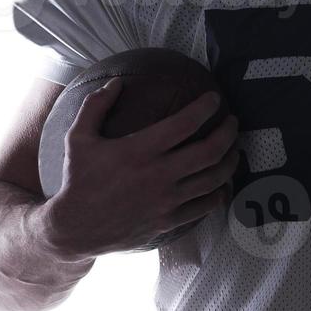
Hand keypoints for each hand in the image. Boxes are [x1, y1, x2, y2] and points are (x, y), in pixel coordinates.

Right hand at [33, 78, 240, 257]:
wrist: (75, 228)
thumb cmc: (77, 179)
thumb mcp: (78, 138)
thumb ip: (96, 106)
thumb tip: (117, 82)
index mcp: (139, 150)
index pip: (185, 123)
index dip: (205, 108)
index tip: (214, 99)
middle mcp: (158, 175)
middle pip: (209, 151)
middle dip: (228, 132)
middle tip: (233, 122)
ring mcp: (166, 200)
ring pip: (213, 179)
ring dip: (230, 161)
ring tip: (235, 150)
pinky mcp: (168, 220)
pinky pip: (204, 206)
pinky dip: (219, 193)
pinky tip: (223, 184)